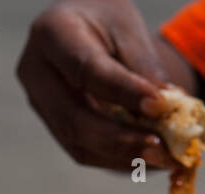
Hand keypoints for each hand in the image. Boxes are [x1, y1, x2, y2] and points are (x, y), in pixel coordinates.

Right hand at [17, 0, 179, 170]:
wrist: (85, 28)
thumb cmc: (108, 23)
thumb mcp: (128, 30)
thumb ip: (144, 67)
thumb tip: (168, 108)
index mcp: (51, 34)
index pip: (86, 70)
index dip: (123, 92)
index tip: (160, 105)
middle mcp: (35, 73)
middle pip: (73, 118)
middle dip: (120, 138)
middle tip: (161, 147)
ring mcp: (41, 104)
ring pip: (78, 143)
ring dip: (123, 155)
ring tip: (163, 157)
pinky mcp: (54, 126)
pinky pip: (85, 152)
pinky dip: (119, 159)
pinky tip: (149, 157)